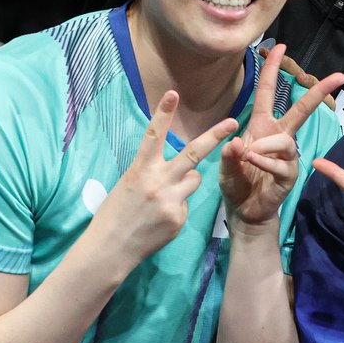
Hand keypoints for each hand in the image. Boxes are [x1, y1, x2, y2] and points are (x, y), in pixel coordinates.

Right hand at [94, 91, 238, 264]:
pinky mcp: (179, 218)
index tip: (173, 93)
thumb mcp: (129, 184)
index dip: (163, 113)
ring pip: (194, 179)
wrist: (110, 249)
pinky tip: (159, 220)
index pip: (153, 136)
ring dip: (186, 182)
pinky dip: (176, 207)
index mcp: (140, 170)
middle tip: (233, 122)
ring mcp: (171, 201)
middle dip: (215, 136)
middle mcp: (158, 182)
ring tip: (161, 198)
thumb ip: (154, 172)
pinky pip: (186, 204)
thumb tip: (181, 169)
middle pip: (194, 153)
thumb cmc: (115, 213)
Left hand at [220, 44, 343, 230]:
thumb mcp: (225, 165)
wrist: (245, 211)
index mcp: (261, 126)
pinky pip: (280, 162)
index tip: (280, 46)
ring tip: (246, 157)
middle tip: (340, 76)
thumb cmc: (237, 182)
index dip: (273, 69)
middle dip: (319, 91)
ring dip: (263, 146)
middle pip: (302, 109)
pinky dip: (263, 161)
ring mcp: (287, 155)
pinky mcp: (289, 174)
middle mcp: (278, 136)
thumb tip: (235, 142)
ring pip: (285, 140)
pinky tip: (251, 162)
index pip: (267, 92)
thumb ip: (227, 154)